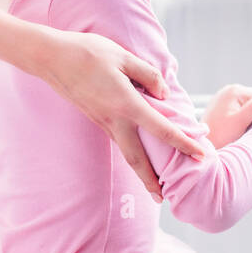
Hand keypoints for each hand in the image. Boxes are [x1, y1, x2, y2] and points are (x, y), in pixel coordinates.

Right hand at [38, 29, 208, 201]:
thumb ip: (148, 75)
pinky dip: (130, 151)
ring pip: (125, 152)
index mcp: (126, 104)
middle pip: (137, 159)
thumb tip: (164, 93)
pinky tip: (137, 151)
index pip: (162, 129)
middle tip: (164, 199)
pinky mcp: (94, 118)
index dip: (184, 143)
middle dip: (151, 182)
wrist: (51, 58)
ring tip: (153, 183)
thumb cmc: (87, 53)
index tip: (201, 155)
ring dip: (140, 170)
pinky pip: (117, 139)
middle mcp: (114, 120)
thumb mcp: (123, 57)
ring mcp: (102, 121)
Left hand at [202, 84, 251, 148]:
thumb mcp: (241, 121)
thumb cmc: (220, 136)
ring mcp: (225, 97)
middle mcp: (229, 90)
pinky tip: (245, 128)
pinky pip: (240, 109)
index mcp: (234, 91)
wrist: (202, 146)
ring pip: (249, 105)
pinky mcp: (222, 106)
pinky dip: (245, 117)